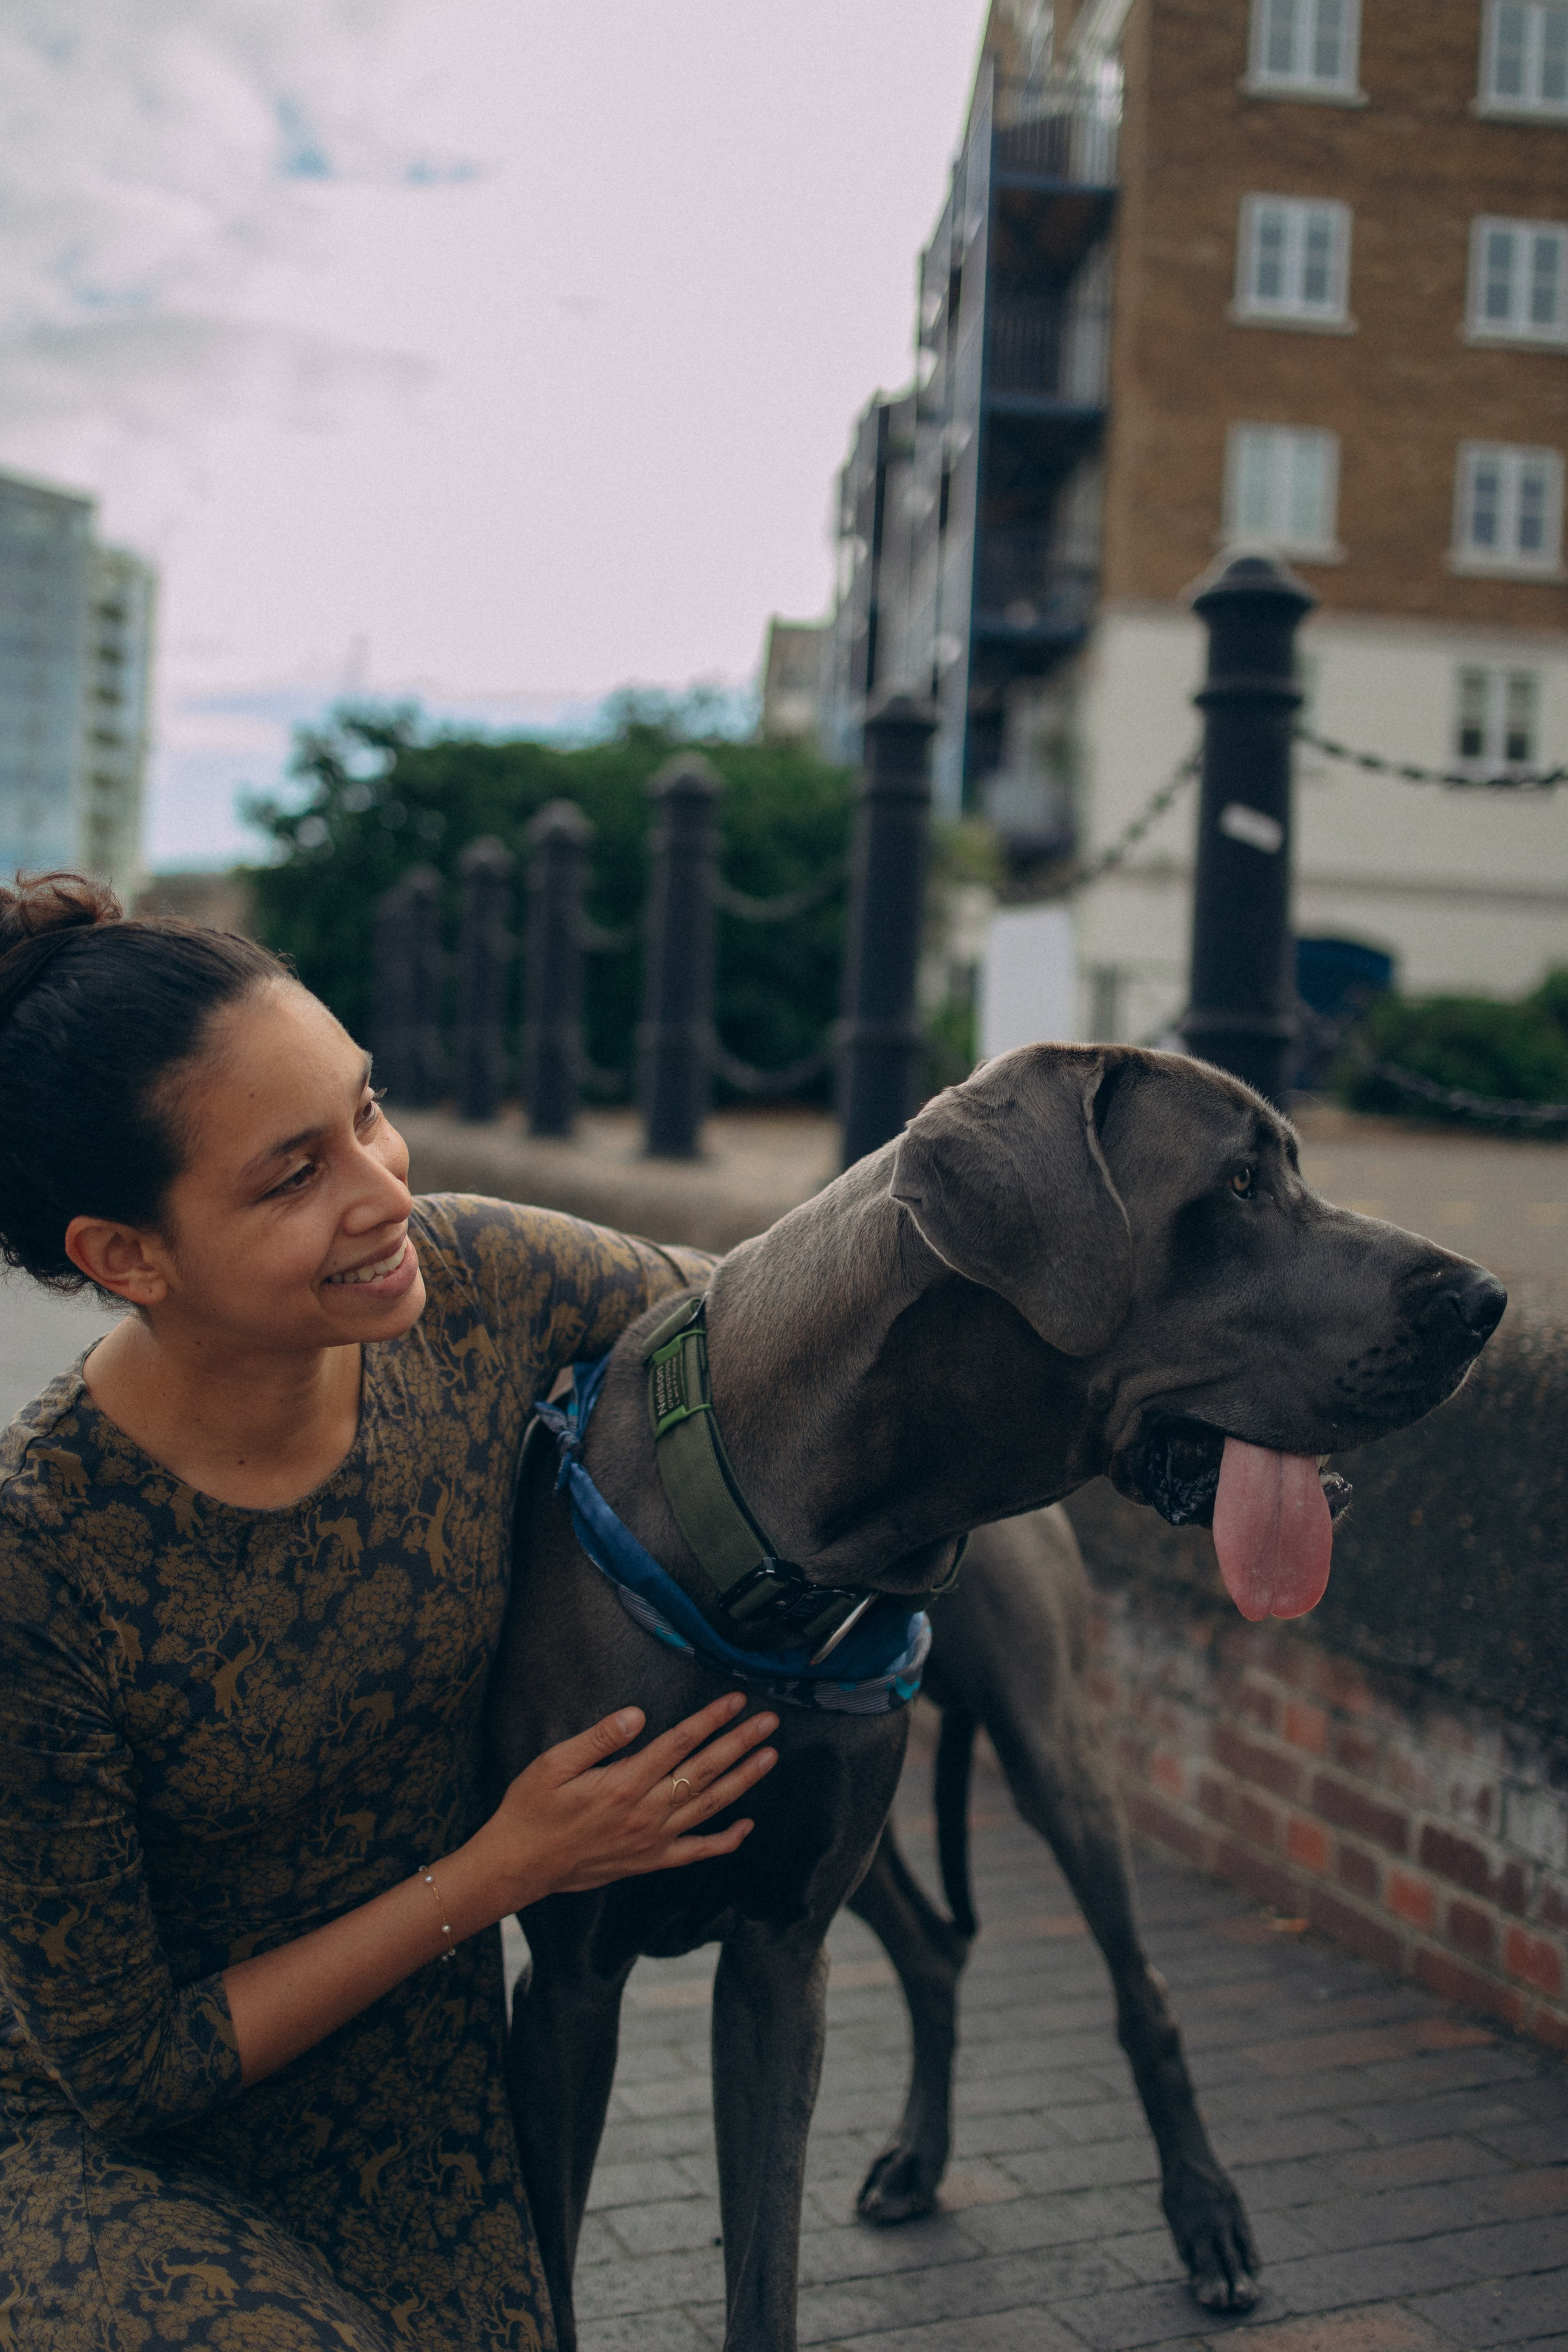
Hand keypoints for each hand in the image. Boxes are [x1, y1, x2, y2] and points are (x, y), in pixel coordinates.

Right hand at [479, 1693, 777, 1907]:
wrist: (519, 1865)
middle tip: (769, 1721)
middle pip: (704, 1771)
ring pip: (708, 1807)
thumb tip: (638, 1715)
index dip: (710, 1719)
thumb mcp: (553, 1764)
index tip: (736, 1700)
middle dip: (739, 1743)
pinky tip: (747, 1828)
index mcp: (623, 1783)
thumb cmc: (532, 1809)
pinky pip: (696, 1852)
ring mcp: (652, 1841)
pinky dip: (725, 1842)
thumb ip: (599, 1738)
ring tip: (769, 1757)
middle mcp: (645, 1813)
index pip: (679, 1743)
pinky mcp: (650, 1861)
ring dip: (742, 1780)